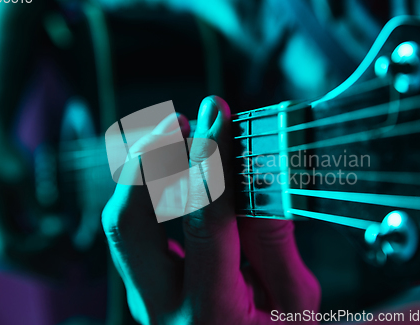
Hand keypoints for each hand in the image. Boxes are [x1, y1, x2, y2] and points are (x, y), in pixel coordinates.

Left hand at [102, 96, 320, 323]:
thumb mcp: (296, 304)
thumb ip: (274, 241)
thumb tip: (255, 178)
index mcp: (212, 314)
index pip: (205, 222)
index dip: (211, 161)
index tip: (218, 116)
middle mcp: (163, 307)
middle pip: (130, 222)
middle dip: (151, 160)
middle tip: (180, 120)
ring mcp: (146, 298)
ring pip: (123, 224)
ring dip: (142, 171)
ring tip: (175, 133)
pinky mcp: (146, 287)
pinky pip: (134, 231)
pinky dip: (146, 189)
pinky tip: (171, 166)